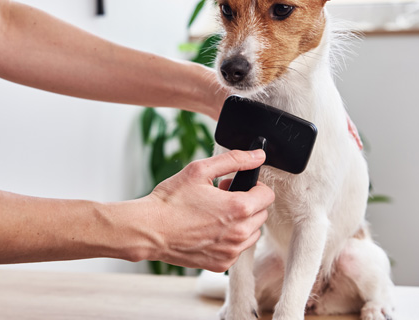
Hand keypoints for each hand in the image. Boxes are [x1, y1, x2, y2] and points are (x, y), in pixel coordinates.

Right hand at [142, 150, 274, 271]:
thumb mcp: (200, 170)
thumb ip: (234, 160)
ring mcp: (231, 251)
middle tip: (222, 197)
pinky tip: (209, 229)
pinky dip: (229, 239)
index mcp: (239, 208)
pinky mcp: (221, 264)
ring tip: (215, 214)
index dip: (253, 186)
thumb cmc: (171, 200)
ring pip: (252, 233)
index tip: (235, 186)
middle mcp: (240, 233)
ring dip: (241, 222)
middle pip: (261, 214)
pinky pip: (237, 249)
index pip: (268, 195)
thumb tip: (258, 155)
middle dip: (247, 202)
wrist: (150, 229)